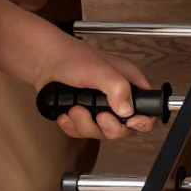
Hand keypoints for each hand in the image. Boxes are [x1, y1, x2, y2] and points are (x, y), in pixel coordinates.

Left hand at [31, 36, 159, 141]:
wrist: (42, 60)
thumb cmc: (71, 57)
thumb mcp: (100, 71)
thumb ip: (118, 88)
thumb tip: (128, 111)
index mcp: (128, 81)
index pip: (147, 108)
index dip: (142, 120)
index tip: (129, 122)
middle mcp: (116, 95)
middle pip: (124, 127)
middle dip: (108, 126)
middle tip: (99, 117)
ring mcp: (99, 106)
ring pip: (101, 132)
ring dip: (85, 125)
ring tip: (74, 109)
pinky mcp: (83, 114)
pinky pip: (82, 132)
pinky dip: (72, 127)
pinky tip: (66, 114)